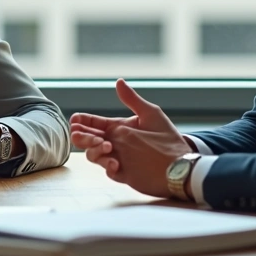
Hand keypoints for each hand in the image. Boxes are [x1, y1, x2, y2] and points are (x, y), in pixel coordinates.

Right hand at [70, 79, 190, 198]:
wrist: (181, 164)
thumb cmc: (168, 138)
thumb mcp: (151, 115)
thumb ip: (132, 100)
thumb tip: (119, 81)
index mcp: (119, 128)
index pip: (95, 124)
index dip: (82, 121)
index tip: (75, 120)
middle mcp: (115, 143)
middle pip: (88, 140)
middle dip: (82, 137)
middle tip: (84, 135)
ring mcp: (117, 158)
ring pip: (93, 155)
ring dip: (94, 151)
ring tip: (106, 147)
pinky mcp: (122, 174)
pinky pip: (107, 170)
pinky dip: (107, 165)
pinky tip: (114, 162)